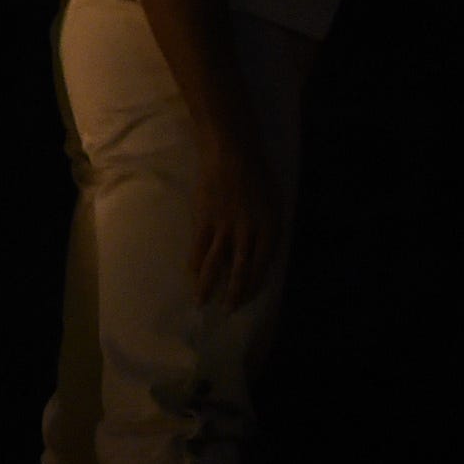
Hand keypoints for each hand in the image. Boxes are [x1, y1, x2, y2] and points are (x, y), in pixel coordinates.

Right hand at [190, 135, 283, 310]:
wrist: (231, 153)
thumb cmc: (256, 175)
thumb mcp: (272, 203)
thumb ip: (265, 228)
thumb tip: (255, 251)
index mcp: (269, 227)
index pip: (262, 264)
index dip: (254, 284)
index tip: (246, 298)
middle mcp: (248, 231)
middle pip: (241, 268)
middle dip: (234, 291)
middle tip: (228, 310)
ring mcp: (224, 225)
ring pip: (216, 261)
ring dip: (208, 284)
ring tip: (201, 301)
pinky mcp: (205, 218)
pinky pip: (199, 246)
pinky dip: (194, 262)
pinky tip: (191, 273)